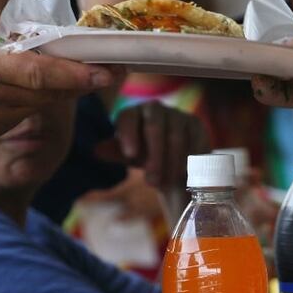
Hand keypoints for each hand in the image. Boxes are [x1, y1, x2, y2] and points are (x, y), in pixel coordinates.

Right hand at [0, 8, 120, 151]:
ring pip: (34, 104)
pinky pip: (14, 114)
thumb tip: (26, 27)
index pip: (42, 73)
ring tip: (66, 67)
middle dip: (81, 81)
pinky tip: (17, 84)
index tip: (105, 71)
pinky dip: (24, 99)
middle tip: (109, 67)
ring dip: (53, 88)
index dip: (77, 74)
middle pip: (50, 92)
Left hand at [94, 101, 210, 187]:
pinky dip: (190, 159)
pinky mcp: (196, 125)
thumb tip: (96, 150)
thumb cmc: (144, 157)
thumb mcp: (128, 157)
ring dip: (171, 163)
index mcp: (133, 113)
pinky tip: (186, 175)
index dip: (128, 134)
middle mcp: (155, 109)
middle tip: (151, 182)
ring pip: (175, 137)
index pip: (128, 118)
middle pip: (154, 127)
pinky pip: (194, 141)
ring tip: (167, 183)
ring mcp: (177, 115)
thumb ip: (114, 152)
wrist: (171, 162)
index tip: (129, 155)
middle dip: (153, 156)